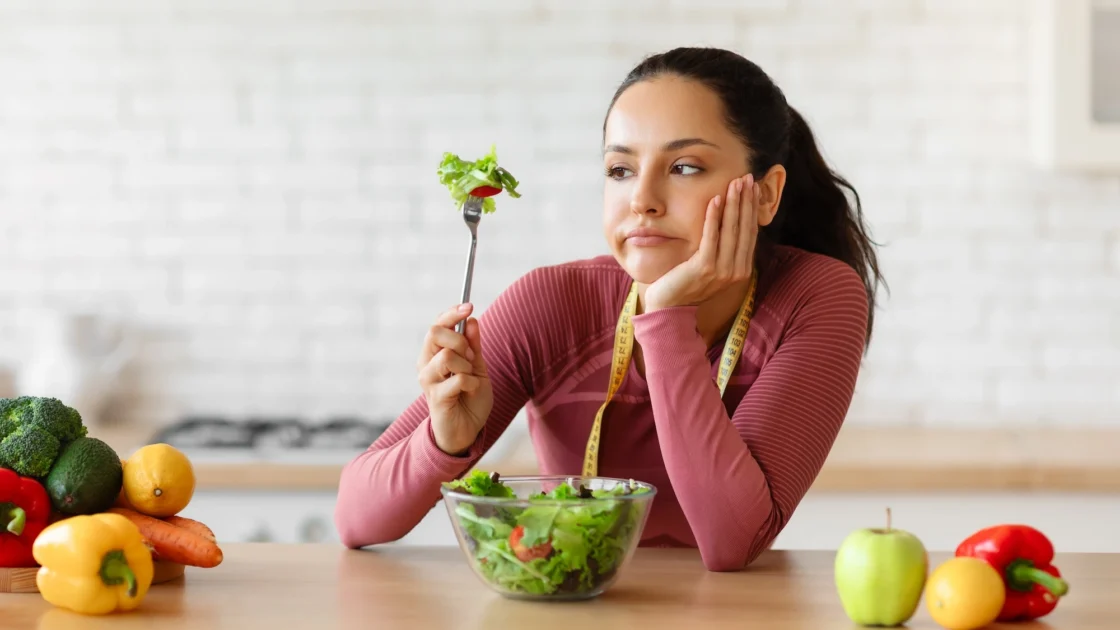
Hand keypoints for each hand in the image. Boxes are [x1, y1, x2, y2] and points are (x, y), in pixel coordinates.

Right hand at [416, 303, 492, 455]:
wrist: (467, 429)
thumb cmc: (469, 397)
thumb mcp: (477, 367)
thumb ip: (474, 345)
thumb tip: (472, 320)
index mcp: (434, 353)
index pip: (437, 324)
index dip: (452, 313)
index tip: (468, 306)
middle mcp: (426, 363)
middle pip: (435, 333)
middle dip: (460, 340)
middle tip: (471, 357)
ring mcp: (428, 380)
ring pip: (446, 355)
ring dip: (466, 365)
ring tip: (470, 378)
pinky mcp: (435, 397)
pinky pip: (458, 379)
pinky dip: (471, 383)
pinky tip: (470, 391)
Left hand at [644, 174, 759, 311]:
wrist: (669, 307)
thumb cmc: (686, 282)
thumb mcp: (711, 264)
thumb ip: (722, 247)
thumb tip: (730, 219)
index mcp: (741, 269)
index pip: (750, 232)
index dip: (752, 208)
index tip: (752, 187)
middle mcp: (736, 271)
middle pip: (744, 228)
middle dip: (746, 200)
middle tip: (747, 178)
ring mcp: (722, 271)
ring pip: (731, 230)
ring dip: (734, 203)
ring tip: (735, 183)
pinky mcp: (705, 268)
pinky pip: (711, 237)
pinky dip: (714, 216)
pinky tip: (715, 199)